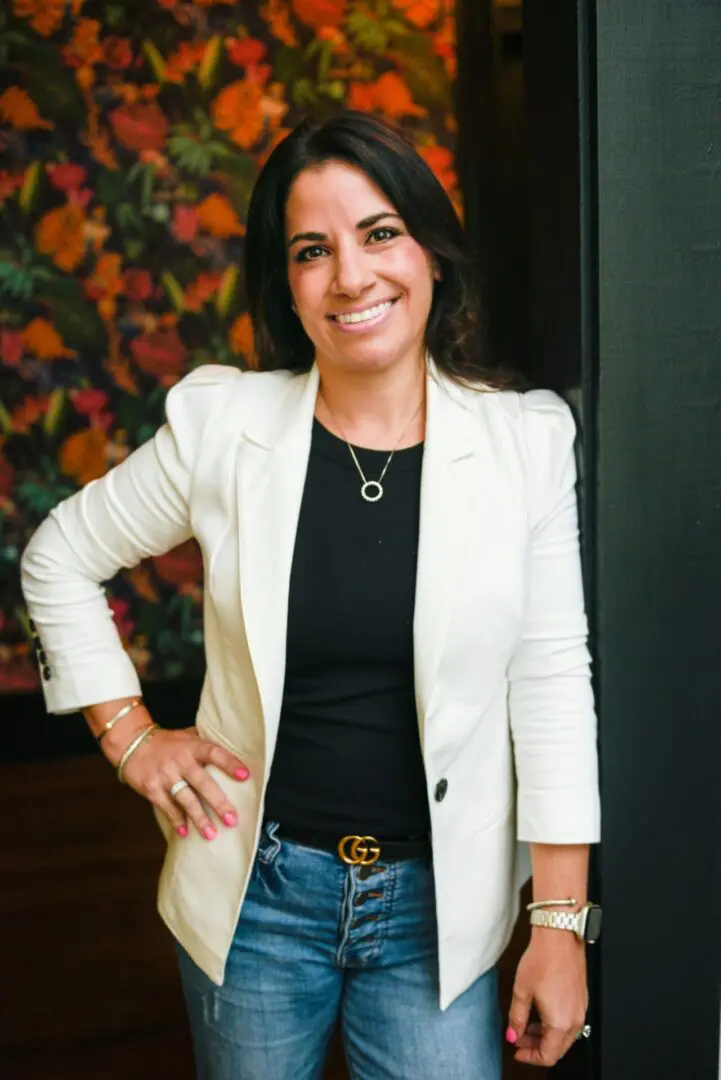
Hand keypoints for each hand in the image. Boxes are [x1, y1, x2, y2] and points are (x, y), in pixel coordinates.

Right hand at [107, 722, 249, 840]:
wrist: (131, 742)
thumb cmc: (166, 741)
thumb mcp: (186, 736)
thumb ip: (205, 744)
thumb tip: (233, 749)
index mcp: (192, 746)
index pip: (214, 753)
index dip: (230, 763)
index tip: (245, 776)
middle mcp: (180, 761)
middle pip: (202, 782)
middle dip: (218, 802)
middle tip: (232, 820)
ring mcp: (165, 776)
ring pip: (185, 799)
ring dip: (199, 818)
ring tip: (211, 835)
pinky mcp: (152, 789)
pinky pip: (167, 807)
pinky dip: (176, 820)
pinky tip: (185, 833)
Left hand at [506, 929, 587, 1066]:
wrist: (560, 936)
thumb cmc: (543, 959)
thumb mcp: (522, 990)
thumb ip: (517, 1017)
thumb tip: (513, 1034)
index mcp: (560, 1023)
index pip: (547, 1056)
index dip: (530, 1057)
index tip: (517, 1050)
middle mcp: (575, 1020)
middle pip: (557, 1049)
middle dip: (536, 1048)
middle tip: (519, 1038)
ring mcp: (581, 1009)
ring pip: (564, 1037)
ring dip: (545, 1036)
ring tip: (526, 1025)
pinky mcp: (582, 999)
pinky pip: (570, 1022)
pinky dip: (555, 1024)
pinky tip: (541, 1012)